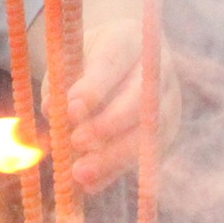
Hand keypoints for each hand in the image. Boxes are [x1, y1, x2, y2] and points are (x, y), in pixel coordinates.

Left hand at [66, 15, 178, 191]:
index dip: (95, 87)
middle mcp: (156, 67)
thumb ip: (61, 81)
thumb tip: (54, 111)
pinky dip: (118, 171)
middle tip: (76, 141)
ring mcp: (168, 98)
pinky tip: (91, 185)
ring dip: (114, 156)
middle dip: (108, 124)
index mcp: (128, 38)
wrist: (123, 56)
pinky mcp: (169, 129)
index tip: (71, 110)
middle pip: (140, 98)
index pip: (115, 60)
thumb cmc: (89, 57)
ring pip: (149, 131)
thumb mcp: (71, 56)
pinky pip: (149, 155)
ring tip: (79, 173)